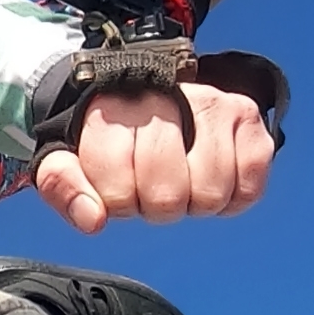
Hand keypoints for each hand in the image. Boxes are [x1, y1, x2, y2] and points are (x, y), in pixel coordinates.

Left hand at [30, 78, 276, 234]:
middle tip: (150, 186)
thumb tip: (93, 220)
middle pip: (166, 193)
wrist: (146, 98)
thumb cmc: (109, 137)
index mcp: (114, 106)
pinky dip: (231, 198)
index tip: (116, 186)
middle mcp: (168, 95)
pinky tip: (211, 177)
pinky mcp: (248, 119)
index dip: (116, 200)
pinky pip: (248, 187)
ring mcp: (214, 102)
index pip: (117, 184)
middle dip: (154, 204)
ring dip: (193, 202)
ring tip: (181, 179)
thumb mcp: (68, 157)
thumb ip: (64, 186)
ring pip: (210, 192)